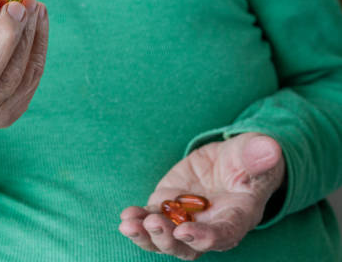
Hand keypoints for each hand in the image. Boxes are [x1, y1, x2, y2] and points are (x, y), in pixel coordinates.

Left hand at [118, 132, 285, 259]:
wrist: (231, 160)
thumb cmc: (249, 159)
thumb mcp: (256, 153)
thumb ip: (260, 155)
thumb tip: (269, 149)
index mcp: (237, 217)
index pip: (223, 235)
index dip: (205, 238)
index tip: (186, 232)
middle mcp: (209, 226)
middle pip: (188, 246)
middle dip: (169, 239)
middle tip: (154, 225)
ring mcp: (185, 218)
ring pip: (165, 238)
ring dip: (147, 235)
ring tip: (129, 224)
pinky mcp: (167, 205)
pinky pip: (151, 218)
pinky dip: (138, 220)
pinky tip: (126, 216)